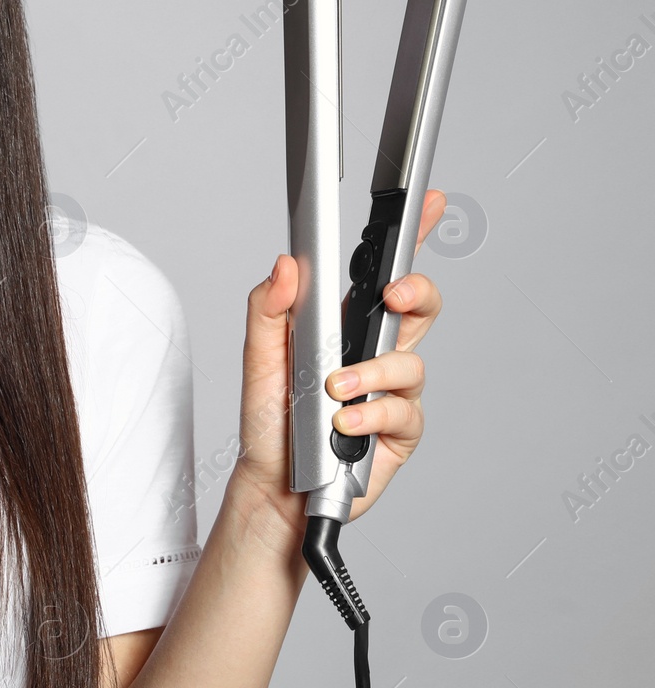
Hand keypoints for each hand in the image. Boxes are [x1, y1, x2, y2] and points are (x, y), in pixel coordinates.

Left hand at [229, 189, 446, 542]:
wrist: (274, 482)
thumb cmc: (272, 416)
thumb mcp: (259, 356)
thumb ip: (269, 308)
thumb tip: (285, 265)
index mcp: (344, 323)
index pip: (383, 273)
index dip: (413, 236)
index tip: (429, 205)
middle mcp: (375, 352)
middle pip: (420, 308)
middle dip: (417, 292)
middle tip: (393, 294)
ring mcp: (392, 391)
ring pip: (411, 362)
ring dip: (371, 372)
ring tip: (335, 388)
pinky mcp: (399, 430)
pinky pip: (404, 412)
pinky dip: (372, 413)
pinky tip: (344, 422)